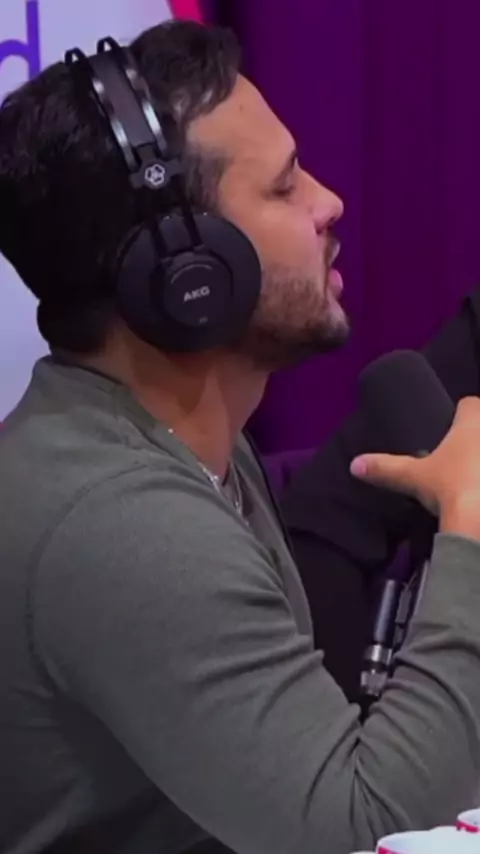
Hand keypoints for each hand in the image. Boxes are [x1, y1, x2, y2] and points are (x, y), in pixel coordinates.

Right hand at [350, 397, 479, 536]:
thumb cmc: (452, 487)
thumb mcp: (414, 478)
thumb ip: (385, 468)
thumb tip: (354, 464)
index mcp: (473, 420)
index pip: (469, 404)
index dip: (461, 417)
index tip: (453, 434)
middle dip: (475, 441)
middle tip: (465, 462)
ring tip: (474, 480)